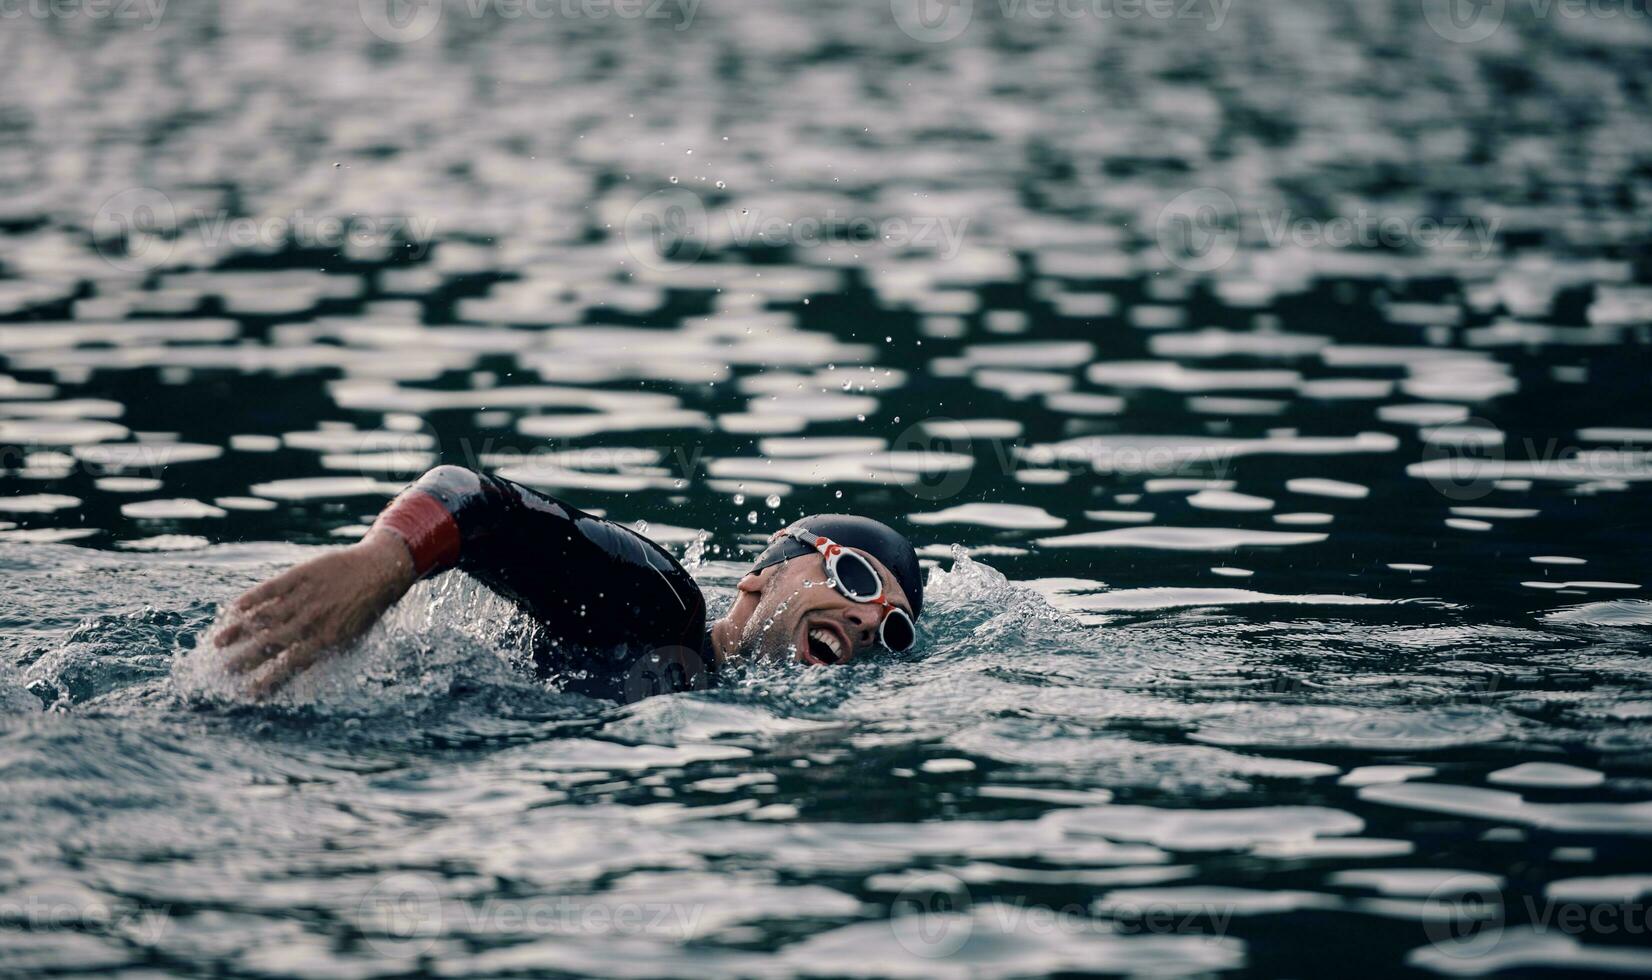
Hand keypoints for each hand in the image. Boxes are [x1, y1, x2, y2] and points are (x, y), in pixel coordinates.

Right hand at [213, 529, 417, 698]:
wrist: (380, 570)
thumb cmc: (366, 609)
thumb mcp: (352, 638)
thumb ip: (325, 654)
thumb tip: (300, 675)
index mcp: (326, 640)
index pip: (289, 666)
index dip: (267, 681)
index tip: (248, 694)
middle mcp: (311, 621)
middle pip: (270, 644)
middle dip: (244, 660)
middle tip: (223, 671)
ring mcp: (304, 597)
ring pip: (264, 617)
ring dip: (239, 631)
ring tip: (218, 644)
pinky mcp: (301, 575)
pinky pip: (269, 589)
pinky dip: (250, 600)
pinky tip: (233, 610)